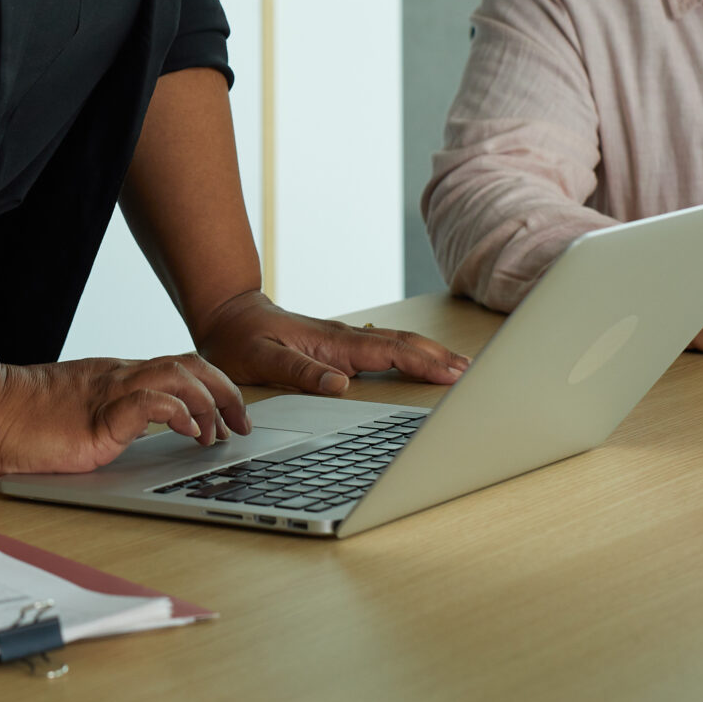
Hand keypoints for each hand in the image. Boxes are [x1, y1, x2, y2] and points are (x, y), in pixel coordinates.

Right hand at [0, 353, 252, 477]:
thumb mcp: (78, 416)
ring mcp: (109, 395)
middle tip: (241, 424)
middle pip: (191, 365)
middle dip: (226, 392)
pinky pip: (150, 403)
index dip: (213, 387)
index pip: (178, 367)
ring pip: (179, 378)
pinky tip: (188, 432)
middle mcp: (119, 378)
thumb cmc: (20, 422)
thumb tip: (140, 434)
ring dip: (210, 404)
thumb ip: (107, 419)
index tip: (229, 418)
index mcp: (116, 377)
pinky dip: (179, 414)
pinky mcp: (98, 418)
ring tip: (219, 434)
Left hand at [190, 289, 469, 395]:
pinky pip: (384, 349)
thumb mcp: (262, 359)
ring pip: (397, 344)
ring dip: (430, 354)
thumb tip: (340, 385)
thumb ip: (300, 371)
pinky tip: (422, 362)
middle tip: (474, 373)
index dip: (423, 363)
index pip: (388, 353)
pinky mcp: (341, 345)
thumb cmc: (241, 340)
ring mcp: (345, 340)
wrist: (228, 316)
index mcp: (333, 342)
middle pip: (402, 345)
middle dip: (439, 357)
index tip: (453, 373)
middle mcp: (344, 338)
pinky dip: (411, 354)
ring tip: (461, 368)